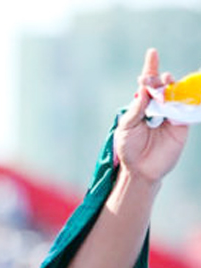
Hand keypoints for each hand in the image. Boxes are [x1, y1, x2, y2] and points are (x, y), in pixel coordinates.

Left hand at [114, 48, 188, 183]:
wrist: (140, 169)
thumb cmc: (129, 148)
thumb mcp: (126, 128)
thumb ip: (136, 109)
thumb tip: (143, 91)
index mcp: (142, 105)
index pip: (147, 84)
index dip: (150, 68)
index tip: (152, 52)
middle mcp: (158, 107)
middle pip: (162, 86)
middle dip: (158, 80)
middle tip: (150, 81)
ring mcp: (171, 115)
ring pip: (176, 95)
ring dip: (171, 88)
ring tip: (165, 84)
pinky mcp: (182, 125)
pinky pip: (187, 110)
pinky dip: (186, 100)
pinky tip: (181, 94)